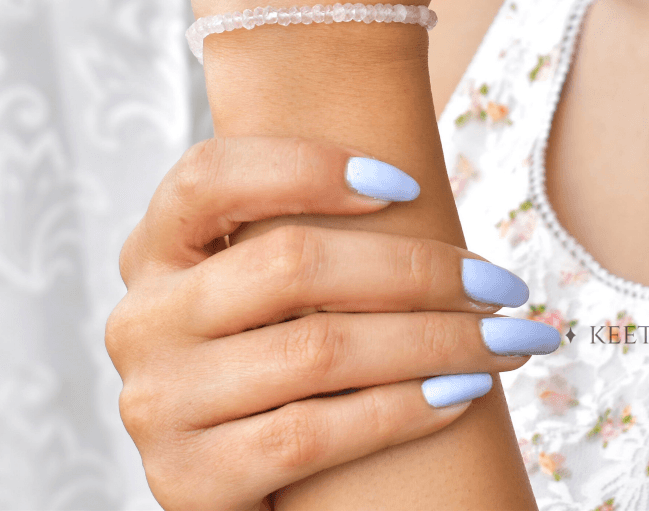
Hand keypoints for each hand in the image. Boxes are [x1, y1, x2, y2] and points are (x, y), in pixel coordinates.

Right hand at [106, 136, 559, 510]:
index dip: (308, 168)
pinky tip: (458, 395)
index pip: (211, 176)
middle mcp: (143, 316)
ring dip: (435, 343)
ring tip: (505, 339)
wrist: (228, 471)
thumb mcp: (258, 280)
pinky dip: (401, 411)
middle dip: (417, 269)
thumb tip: (415, 183)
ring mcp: (157, 401)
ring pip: (318, 351)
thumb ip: (296, 230)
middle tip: (502, 283)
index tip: (409, 186)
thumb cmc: (270, 345)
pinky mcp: (187, 479)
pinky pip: (313, 434)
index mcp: (155, 247)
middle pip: (290, 263)